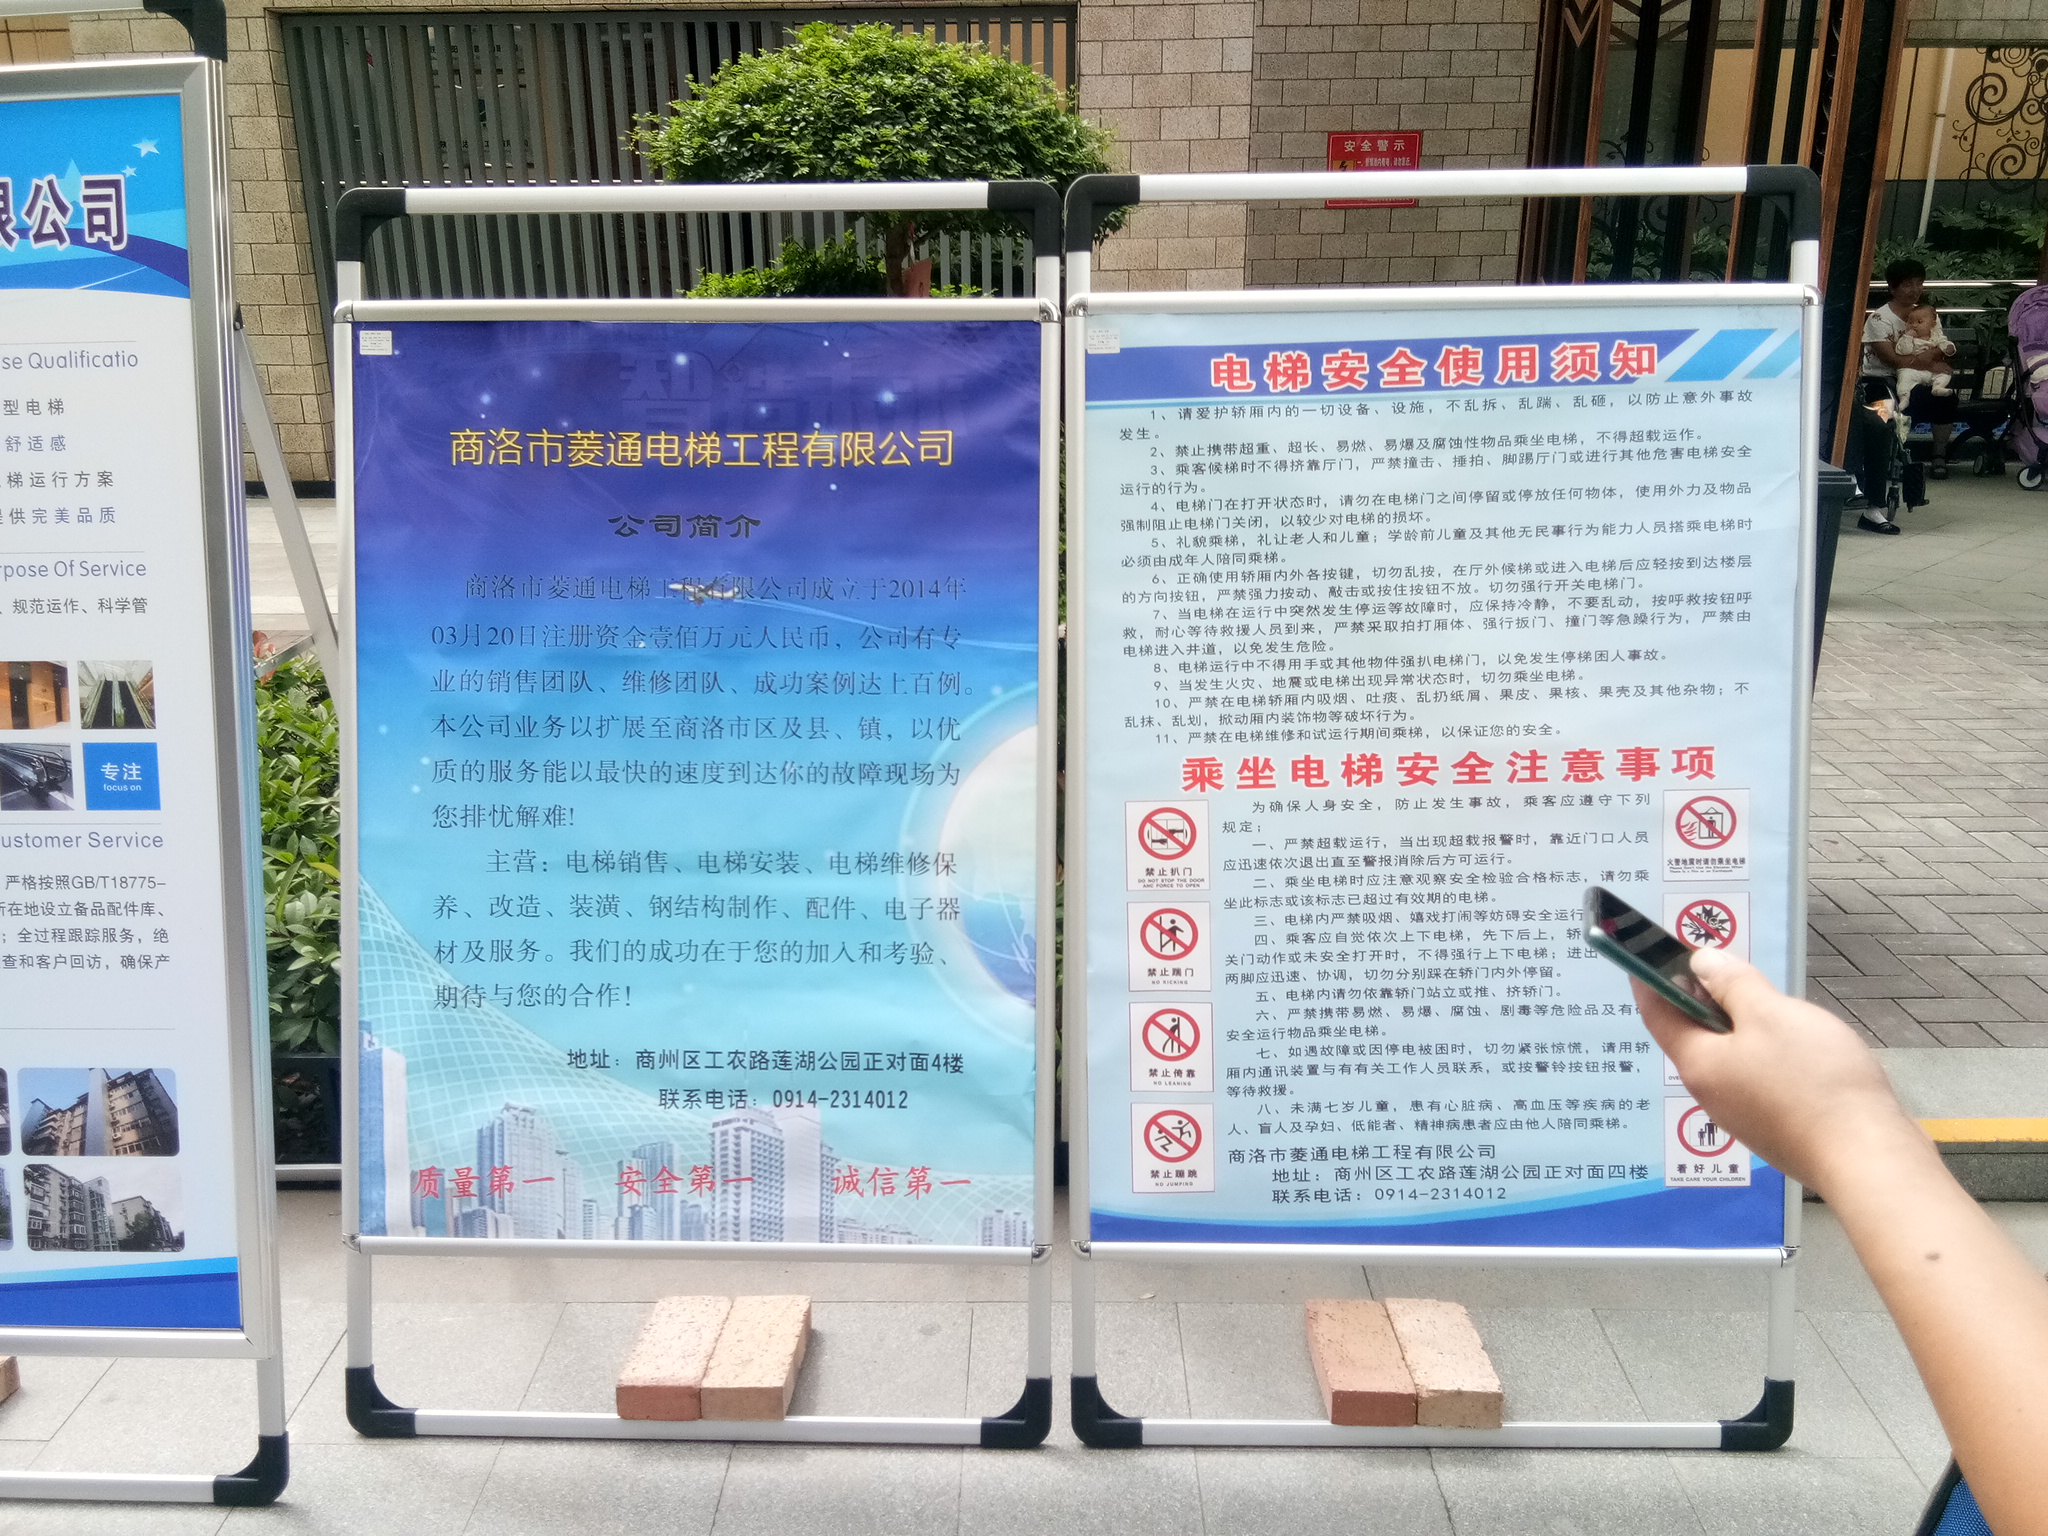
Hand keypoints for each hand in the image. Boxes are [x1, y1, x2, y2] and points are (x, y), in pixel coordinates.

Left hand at [1631, 949, 1929, 1194]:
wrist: (1867, 1157)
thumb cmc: (1814, 1079)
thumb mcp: (1770, 1014)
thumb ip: (1732, 985)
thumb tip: (1700, 964)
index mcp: (1698, 1064)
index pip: (1657, 1014)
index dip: (1649, 980)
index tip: (1647, 953)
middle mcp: (1711, 1093)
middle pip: (1693, 1036)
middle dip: (1700, 998)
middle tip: (1718, 965)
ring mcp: (1744, 1115)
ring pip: (1728, 1057)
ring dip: (1735, 1025)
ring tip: (1760, 997)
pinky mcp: (1776, 1127)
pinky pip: (1756, 1077)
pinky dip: (1761, 1051)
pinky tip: (1792, 1041)